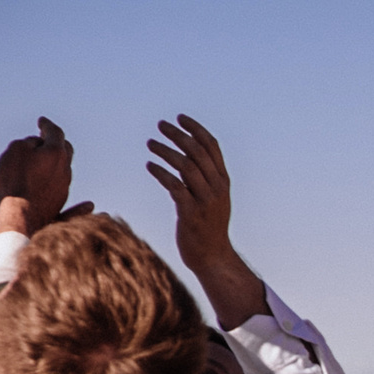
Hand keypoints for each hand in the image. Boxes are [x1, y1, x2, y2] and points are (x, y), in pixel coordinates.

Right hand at [0, 117, 77, 234]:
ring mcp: (64, 187)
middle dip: (56, 142)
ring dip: (54, 161)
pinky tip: (50, 179)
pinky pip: (59, 185)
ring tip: (41, 160)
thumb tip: (37, 146)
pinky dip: (54, 177)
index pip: (54, 132)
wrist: (20, 217)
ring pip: (63, 168)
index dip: (47, 125)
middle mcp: (64, 169)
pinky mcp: (59, 203)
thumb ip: (27, 142)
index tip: (41, 121)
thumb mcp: (14, 150)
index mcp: (56, 153)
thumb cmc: (14, 181)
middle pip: (65, 150)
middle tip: (45, 138)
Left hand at [146, 113, 269, 327]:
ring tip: (150, 143)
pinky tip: (149, 166)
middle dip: (178, 135)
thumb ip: (203, 177)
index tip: (180, 117)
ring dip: (166, 151)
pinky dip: (161, 173)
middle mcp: (217, 187)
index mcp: (223, 181)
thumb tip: (186, 156)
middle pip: (197, 152)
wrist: (212, 256)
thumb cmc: (208, 225)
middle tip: (160, 125)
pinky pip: (174, 186)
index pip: (212, 147)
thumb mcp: (213, 198)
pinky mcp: (191, 213)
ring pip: (186, 166)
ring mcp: (205, 200)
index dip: (196, 129)